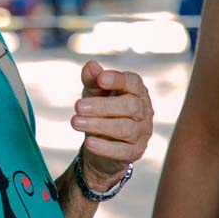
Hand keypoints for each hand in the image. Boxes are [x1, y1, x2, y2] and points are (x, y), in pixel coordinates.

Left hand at [71, 61, 153, 189]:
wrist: (100, 142)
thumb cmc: (100, 111)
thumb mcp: (93, 93)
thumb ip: (92, 80)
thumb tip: (90, 65)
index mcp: (136, 91)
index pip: (132, 82)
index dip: (117, 79)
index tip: (100, 79)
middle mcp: (143, 110)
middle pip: (130, 106)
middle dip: (102, 106)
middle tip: (78, 106)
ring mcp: (142, 132)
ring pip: (126, 128)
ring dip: (98, 125)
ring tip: (75, 122)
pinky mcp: (135, 151)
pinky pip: (123, 151)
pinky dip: (105, 147)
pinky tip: (88, 143)